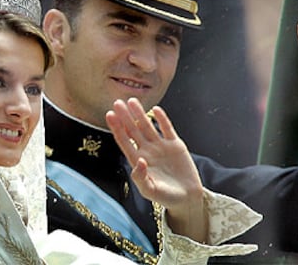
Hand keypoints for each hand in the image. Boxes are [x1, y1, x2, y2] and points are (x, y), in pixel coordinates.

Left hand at [106, 98, 206, 241]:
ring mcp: (161, 147)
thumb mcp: (150, 191)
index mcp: (138, 161)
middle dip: (125, 117)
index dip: (117, 128)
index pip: (124, 141)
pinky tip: (155, 110)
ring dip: (140, 114)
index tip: (110, 115)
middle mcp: (147, 151)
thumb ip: (141, 178)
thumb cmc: (166, 197)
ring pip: (148, 126)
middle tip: (117, 102)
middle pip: (133, 130)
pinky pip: (167, 129)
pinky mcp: (175, 145)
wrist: (187, 197)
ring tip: (132, 101)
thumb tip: (139, 161)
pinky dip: (162, 119)